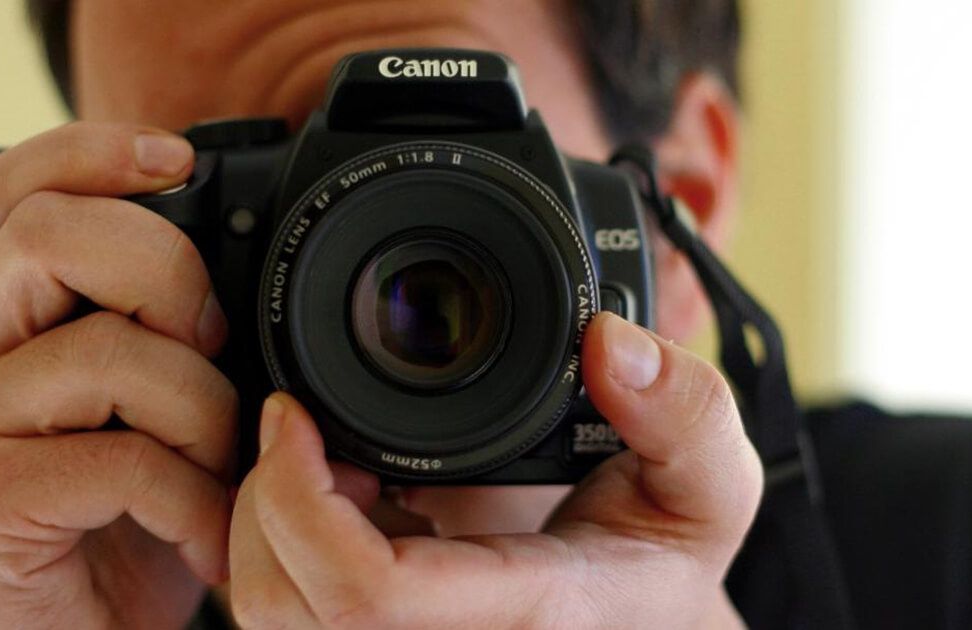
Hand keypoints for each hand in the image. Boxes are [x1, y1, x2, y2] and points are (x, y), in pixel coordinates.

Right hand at [0, 122, 236, 627]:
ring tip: (215, 469)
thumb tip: (249, 273)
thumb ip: (169, 329)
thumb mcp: (154, 404)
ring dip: (203, 416)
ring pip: (110, 352)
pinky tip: (201, 534)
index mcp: (12, 313)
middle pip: (56, 234)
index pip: (20, 187)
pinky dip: (194, 503)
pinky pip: (125, 461)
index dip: (94, 151)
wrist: (69, 629)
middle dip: (171, 278)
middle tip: (210, 346)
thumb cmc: (118, 514)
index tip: (179, 160)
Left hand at [228, 312, 762, 627]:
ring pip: (270, 616)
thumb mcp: (707, 482)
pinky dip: (282, 540)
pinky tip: (340, 492)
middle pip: (284, 608)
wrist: (639, 622)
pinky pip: (288, 606)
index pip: (369, 592)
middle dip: (264, 501)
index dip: (300, 499)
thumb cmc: (660, 561)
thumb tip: (611, 341)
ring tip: (326, 458)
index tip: (293, 411)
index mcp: (525, 611)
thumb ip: (683, 409)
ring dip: (265, 520)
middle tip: (304, 425)